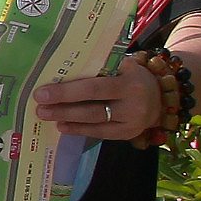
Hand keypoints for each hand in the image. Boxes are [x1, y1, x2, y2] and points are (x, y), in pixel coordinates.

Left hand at [36, 55, 160, 141]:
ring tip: (45, 115)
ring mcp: (131, 123)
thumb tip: (64, 67)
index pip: (94, 88)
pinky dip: (79, 130)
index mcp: (130, 83)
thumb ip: (102, 67)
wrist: (162, 97)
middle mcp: (132, 105)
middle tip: (39, 106)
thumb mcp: (125, 66)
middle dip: (62, 107)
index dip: (67, 92)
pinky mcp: (127, 134)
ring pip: (94, 122)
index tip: (44, 92)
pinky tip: (62, 126)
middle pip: (92, 108)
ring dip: (67, 119)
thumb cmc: (134, 76)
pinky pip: (99, 133)